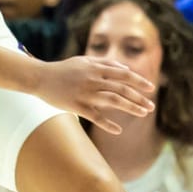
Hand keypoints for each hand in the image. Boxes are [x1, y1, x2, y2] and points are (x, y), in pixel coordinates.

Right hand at [34, 55, 154, 133]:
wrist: (40, 77)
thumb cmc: (64, 69)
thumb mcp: (84, 61)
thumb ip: (105, 63)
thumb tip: (125, 69)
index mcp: (96, 68)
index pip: (123, 75)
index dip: (138, 81)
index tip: (151, 88)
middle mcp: (93, 80)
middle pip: (121, 89)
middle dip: (139, 98)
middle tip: (151, 106)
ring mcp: (85, 94)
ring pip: (113, 101)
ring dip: (130, 107)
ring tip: (143, 113)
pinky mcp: (76, 106)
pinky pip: (95, 117)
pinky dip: (108, 124)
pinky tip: (119, 130)